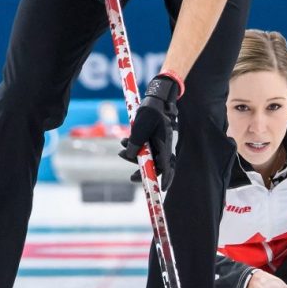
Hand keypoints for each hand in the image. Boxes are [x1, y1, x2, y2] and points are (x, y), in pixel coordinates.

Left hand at [118, 73, 180, 187]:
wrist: (155, 97)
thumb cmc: (150, 109)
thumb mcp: (140, 126)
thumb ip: (135, 141)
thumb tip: (130, 156)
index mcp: (164, 144)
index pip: (166, 166)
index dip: (164, 178)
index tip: (161, 189)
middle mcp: (163, 146)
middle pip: (156, 165)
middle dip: (143, 171)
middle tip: (131, 178)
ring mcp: (158, 142)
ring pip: (148, 157)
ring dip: (134, 157)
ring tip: (121, 153)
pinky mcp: (152, 138)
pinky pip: (144, 148)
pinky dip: (134, 148)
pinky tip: (123, 141)